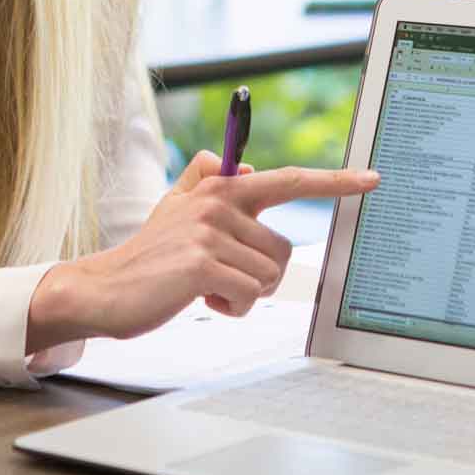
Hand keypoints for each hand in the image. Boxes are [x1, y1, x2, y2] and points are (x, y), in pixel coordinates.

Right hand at [25, 152, 376, 352]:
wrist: (104, 289)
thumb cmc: (147, 256)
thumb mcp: (173, 206)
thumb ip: (205, 178)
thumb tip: (244, 168)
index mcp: (220, 189)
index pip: (288, 179)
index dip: (334, 180)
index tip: (371, 179)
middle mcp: (218, 204)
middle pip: (281, 249)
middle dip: (258, 273)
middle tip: (219, 276)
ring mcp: (210, 232)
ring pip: (268, 275)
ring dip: (243, 292)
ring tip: (205, 286)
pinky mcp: (204, 264)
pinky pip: (249, 294)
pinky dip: (231, 307)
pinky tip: (200, 299)